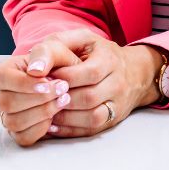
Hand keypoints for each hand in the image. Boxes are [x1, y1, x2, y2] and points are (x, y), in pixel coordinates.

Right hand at [0, 34, 84, 146]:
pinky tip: (54, 116)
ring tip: (62, 101)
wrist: (70, 80)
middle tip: (62, 90)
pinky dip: (41, 128)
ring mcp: (8, 115)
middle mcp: (1, 95)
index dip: (24, 83)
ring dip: (42, 113)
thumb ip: (45, 53)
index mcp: (4, 72)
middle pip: (7, 103)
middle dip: (39, 99)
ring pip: (14, 122)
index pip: (1, 78)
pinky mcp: (19, 131)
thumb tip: (35, 70)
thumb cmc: (60, 65)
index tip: (48, 82)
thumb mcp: (56, 51)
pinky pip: (23, 137)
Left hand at [36, 28, 159, 138]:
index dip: (62, 78)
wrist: (135, 72)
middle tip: (41, 98)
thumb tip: (33, 68)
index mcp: (109, 60)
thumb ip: (55, 48)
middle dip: (61, 99)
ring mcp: (117, 104)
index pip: (87, 73)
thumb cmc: (98, 54)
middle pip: (89, 98)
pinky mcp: (113, 120)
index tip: (44, 78)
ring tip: (45, 112)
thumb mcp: (80, 40)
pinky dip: (70, 129)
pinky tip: (53, 124)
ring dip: (65, 117)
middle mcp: (117, 83)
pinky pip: (92, 129)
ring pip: (92, 117)